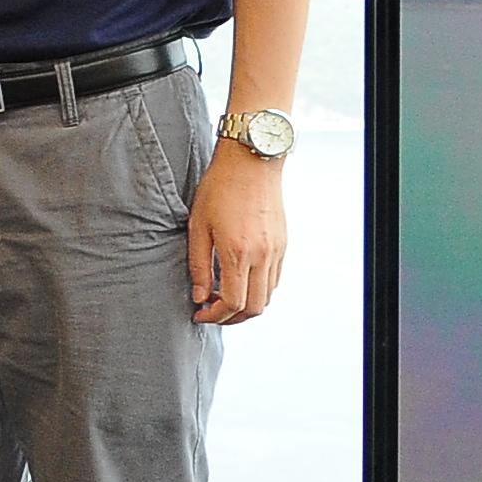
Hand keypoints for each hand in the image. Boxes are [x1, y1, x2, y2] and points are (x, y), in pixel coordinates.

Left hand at [189, 145, 286, 322]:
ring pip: (268, 296)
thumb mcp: (198, 226)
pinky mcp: (283, 245)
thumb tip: (198, 296)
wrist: (251, 163)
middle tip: (211, 313)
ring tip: (222, 298)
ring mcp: (276, 251)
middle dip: (232, 319)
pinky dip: (258, 290)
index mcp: (238, 253)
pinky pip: (274, 279)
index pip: (232, 302)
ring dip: (246, 306)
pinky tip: (239, 281)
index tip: (199, 314)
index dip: (215, 316)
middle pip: (255, 308)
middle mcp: (262, 256)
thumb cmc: (219, 189)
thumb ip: (198, 265)